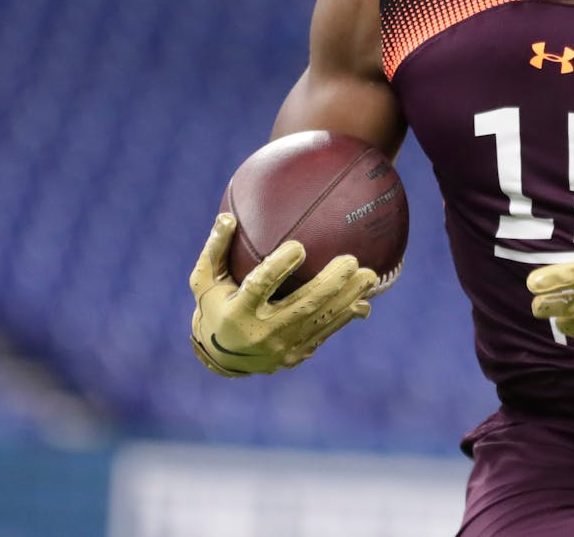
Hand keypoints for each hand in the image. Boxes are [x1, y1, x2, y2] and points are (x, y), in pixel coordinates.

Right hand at [189, 213, 376, 376]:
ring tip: (369, 276)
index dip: (279, 268)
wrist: (220, 357)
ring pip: (320, 321)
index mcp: (237, 311)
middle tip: (351, 260)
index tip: (299, 246)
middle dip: (330, 284)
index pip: (260, 287)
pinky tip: (364, 302)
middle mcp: (261, 333)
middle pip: (301, 306)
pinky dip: (345, 318)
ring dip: (347, 298)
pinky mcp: (295, 355)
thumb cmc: (214, 306)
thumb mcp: (204, 280)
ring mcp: (281, 348)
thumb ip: (215, 249)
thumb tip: (227, 216)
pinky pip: (324, 333)